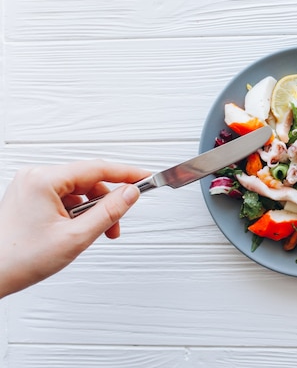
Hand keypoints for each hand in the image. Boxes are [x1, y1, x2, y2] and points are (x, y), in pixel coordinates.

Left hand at [0, 160, 150, 297]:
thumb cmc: (19, 259)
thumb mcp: (75, 237)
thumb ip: (108, 212)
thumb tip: (130, 193)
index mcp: (43, 180)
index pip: (97, 168)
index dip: (126, 174)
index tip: (146, 177)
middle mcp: (35, 177)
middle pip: (88, 180)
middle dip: (107, 202)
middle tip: (117, 224)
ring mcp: (31, 187)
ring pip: (78, 190)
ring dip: (93, 210)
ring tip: (95, 233)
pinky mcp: (30, 197)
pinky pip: (65, 197)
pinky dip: (78, 213)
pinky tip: (78, 230)